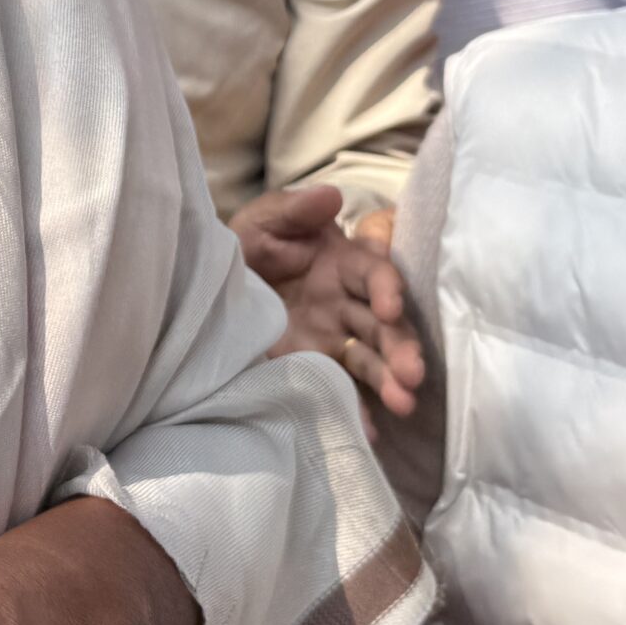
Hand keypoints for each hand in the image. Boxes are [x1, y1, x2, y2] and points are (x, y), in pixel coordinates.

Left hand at [237, 184, 424, 429]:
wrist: (213, 290)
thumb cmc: (247, 248)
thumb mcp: (262, 223)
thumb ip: (294, 210)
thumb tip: (332, 194)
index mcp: (342, 264)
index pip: (375, 273)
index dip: (386, 287)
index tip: (390, 305)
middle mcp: (347, 304)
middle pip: (383, 325)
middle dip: (401, 347)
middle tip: (412, 373)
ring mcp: (334, 339)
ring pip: (370, 359)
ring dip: (390, 380)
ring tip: (403, 403)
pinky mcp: (316, 368)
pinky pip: (342, 388)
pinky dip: (357, 409)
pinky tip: (369, 430)